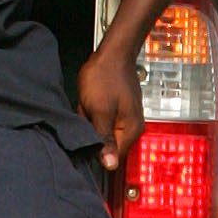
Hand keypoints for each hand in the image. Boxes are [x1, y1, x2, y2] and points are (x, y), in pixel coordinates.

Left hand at [75, 35, 142, 171]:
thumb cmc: (105, 77)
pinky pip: (100, 119)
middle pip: (105, 144)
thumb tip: (109, 166)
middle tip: (88, 112)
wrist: (113, 51)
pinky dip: (91, 112)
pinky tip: (89, 101)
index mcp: (130, 131)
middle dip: (91, 131)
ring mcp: (125, 118)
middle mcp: (131, 128)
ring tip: (89, 104)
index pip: (112, 157)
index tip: (86, 131)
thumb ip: (104, 139)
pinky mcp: (118, 109)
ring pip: (100, 131)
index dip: (95, 149)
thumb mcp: (100, 110)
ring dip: (90, 120)